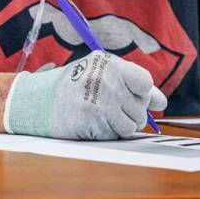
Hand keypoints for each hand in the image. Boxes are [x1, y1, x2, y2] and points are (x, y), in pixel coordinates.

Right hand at [3, 50, 167, 139]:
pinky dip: (109, 133)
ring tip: (101, 116)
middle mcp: (108, 80)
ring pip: (133, 124)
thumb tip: (161, 102)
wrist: (38, 102)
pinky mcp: (95, 120)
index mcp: (110, 64)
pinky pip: (117, 134)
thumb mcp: (101, 75)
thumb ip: (132, 85)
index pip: (144, 82)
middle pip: (141, 107)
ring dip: (120, 125)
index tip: (132, 96)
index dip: (143, 94)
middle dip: (129, 112)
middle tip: (107, 107)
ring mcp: (102, 101)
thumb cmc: (73, 87)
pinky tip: (93, 123)